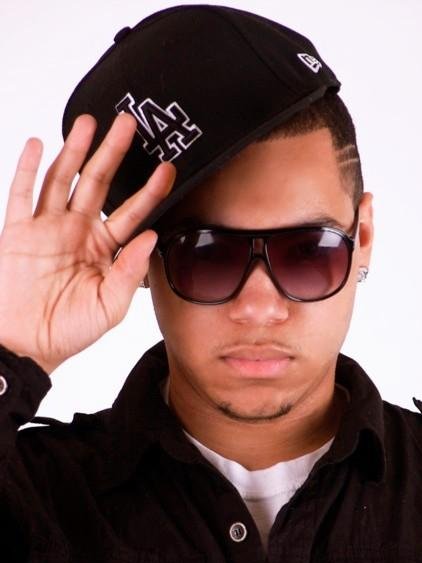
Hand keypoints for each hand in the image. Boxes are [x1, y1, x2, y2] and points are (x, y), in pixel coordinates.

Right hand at [0, 113, 175, 373]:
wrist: (24, 345)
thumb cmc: (68, 331)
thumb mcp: (110, 306)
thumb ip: (130, 271)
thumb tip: (150, 238)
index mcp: (104, 250)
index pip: (133, 212)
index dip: (150, 191)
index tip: (168, 169)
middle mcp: (78, 232)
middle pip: (99, 183)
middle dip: (113, 153)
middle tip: (128, 124)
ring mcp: (48, 229)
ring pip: (63, 180)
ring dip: (75, 151)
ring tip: (89, 123)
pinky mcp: (18, 232)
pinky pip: (23, 194)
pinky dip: (29, 169)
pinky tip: (39, 145)